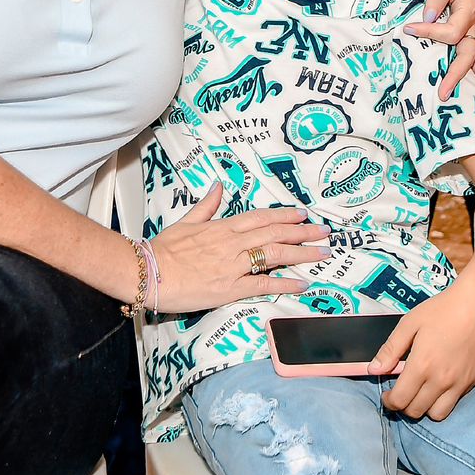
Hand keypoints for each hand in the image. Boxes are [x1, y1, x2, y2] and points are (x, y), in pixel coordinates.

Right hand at [150, 185, 329, 313]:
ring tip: (322, 253)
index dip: (285, 215)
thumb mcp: (186, 221)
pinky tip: (302, 283)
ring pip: (275, 254)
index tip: (303, 215)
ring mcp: (233, 266)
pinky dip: (285, 283)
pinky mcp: (230, 288)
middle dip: (303, 232)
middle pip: (275, 233)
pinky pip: (263, 283)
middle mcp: (233, 243)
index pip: (261, 217)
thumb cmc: (164, 250)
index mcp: (223, 227)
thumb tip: (217, 186)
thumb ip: (206, 205)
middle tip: (324, 233)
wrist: (149, 273)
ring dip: (302, 253)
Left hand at [369, 278, 474, 420]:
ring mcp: (460, 383)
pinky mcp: (473, 381)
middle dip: (403, 406)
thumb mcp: (409, 323)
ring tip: (420, 391)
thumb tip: (374, 369)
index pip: (400, 400)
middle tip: (401, 391)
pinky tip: (438, 383)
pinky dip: (443, 400)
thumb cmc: (444, 309)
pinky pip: (455, 402)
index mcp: (422, 365)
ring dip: (424, 408)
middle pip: (416, 411)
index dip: (389, 401)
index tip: (387, 395)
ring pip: (437, 414)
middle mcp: (442, 380)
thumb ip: (390, 350)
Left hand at [400, 0, 474, 97]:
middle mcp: (470, 21)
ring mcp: (466, 30)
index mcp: (467, 6)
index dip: (432, 34)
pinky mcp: (457, 34)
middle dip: (457, 76)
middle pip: (468, 54)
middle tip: (442, 94)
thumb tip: (430, 17)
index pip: (452, 31)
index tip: (409, 30)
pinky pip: (467, 58)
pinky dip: (471, 77)